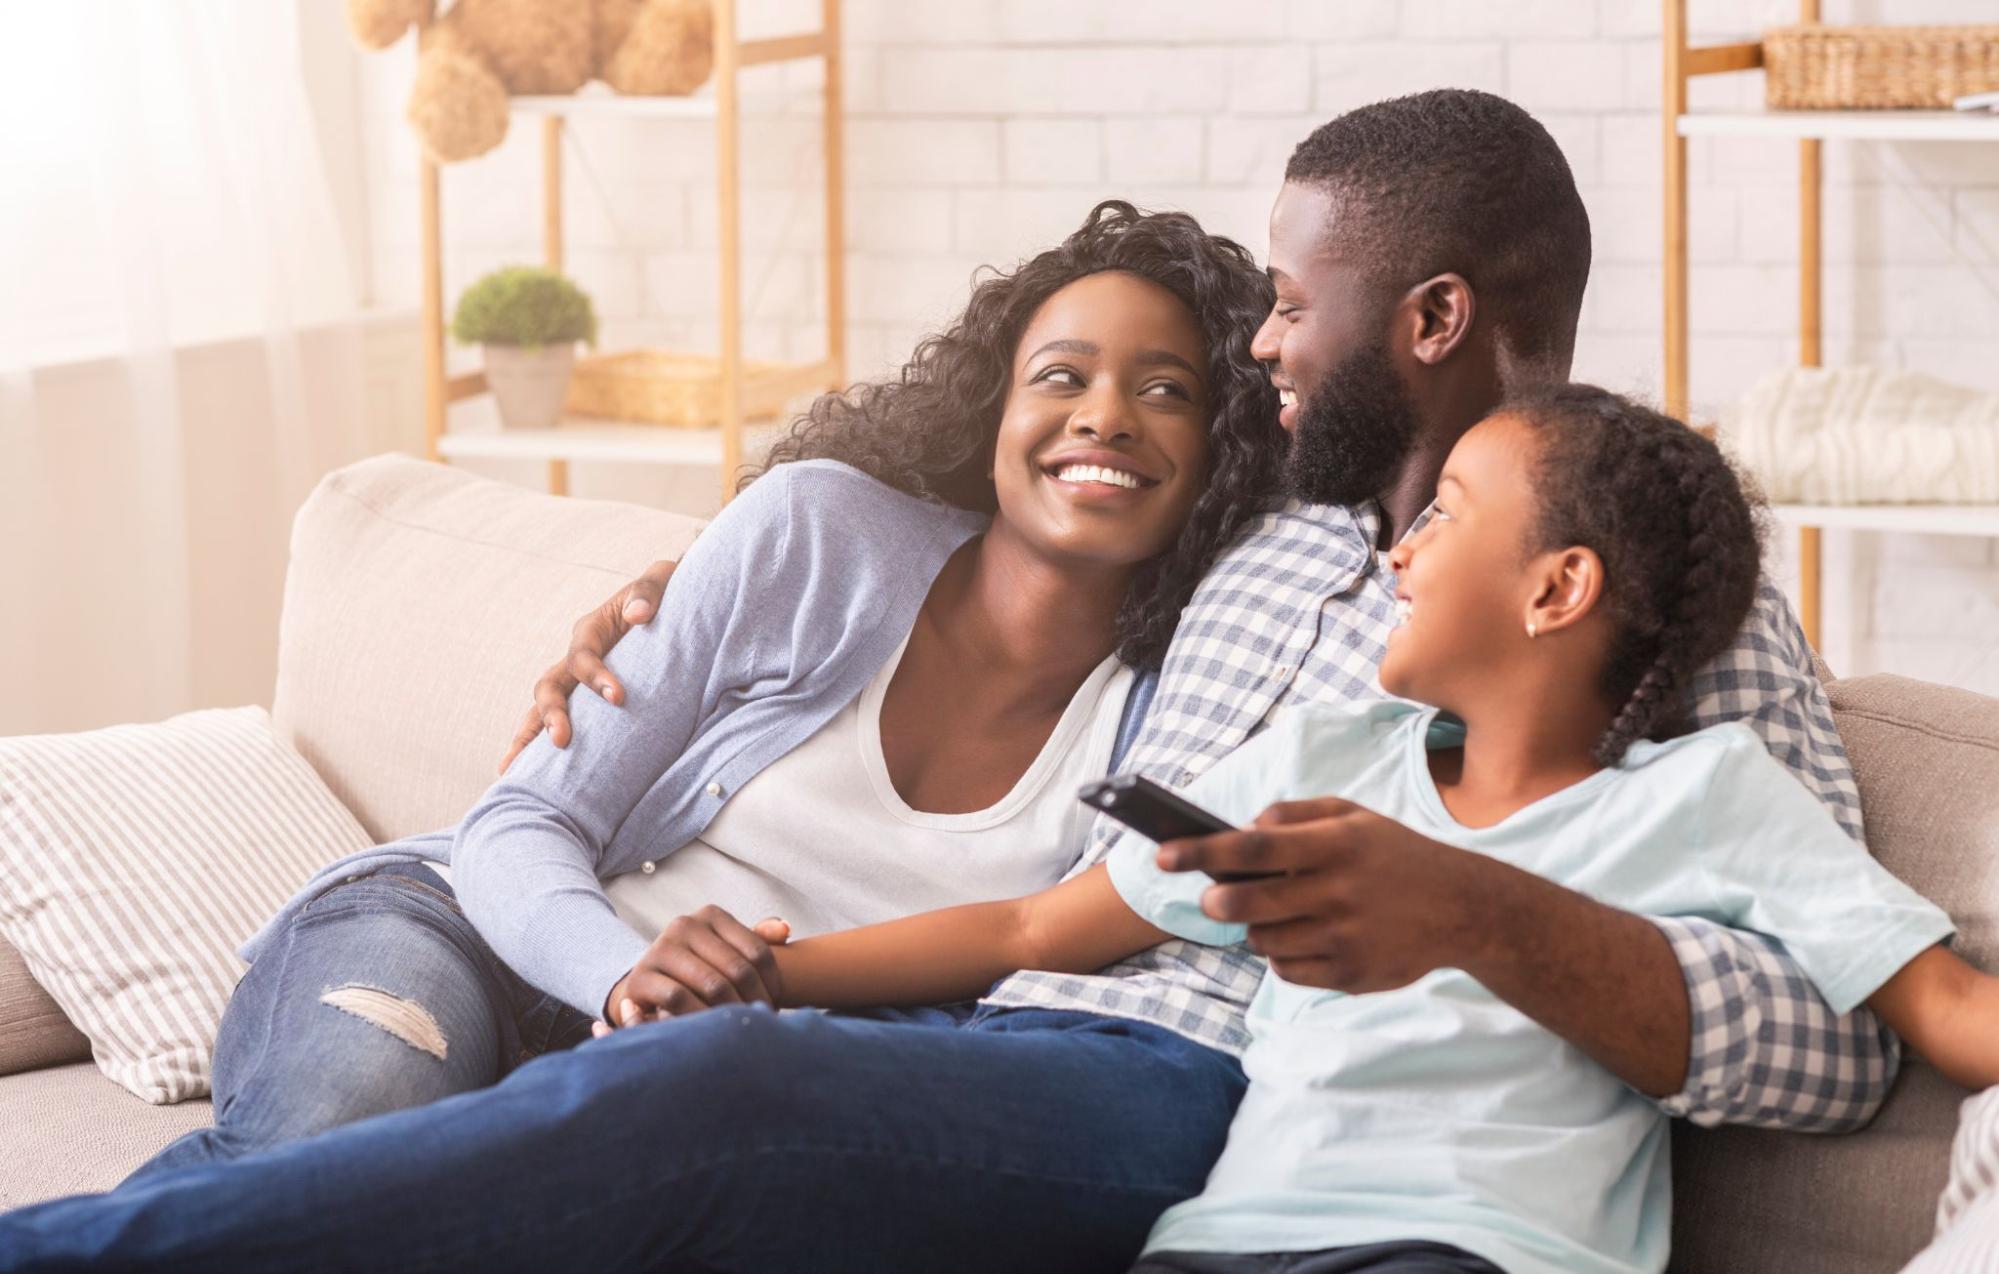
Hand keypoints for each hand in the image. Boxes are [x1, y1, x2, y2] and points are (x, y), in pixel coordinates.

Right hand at [499, 559, 676, 772]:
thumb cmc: (666, 594)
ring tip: (513, 771)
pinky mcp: (589, 703)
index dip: (596, 676)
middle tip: (561, 741)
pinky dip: (539, 747)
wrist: (675, 608)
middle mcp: (577, 658)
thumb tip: (638, 615)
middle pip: (549, 686)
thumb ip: (648, 592)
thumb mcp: (661, 580)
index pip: (582, 656)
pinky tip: (526, 776)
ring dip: (528, 737)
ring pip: (542, 710)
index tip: (618, 698)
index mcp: (591, 631)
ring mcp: (578, 683)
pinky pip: (559, 723)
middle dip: (551, 714)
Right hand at [594, 909, 790, 1034]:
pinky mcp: (641, 976)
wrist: (647, 987)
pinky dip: (700, 1016)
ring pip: (712, 984)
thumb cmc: (698, 970)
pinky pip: (679, 999)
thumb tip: (785, 929)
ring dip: (730, 1012)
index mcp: (711, 915)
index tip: (773, 1005)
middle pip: (737, 969)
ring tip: (740, 1029)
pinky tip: (710, 1029)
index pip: (757, 951)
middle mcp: (684, 924)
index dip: (772, 984)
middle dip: (753, 1001)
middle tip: (760, 1023)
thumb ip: (758, 940)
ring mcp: (660, 948)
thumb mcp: (727, 951)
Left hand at [1157, 798, 1500, 993]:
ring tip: (1279, 913)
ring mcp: (1345, 938)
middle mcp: (1339, 892)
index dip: (1201, 852)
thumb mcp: (1354, 816)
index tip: (1162, 854)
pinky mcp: (1350, 975)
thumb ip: (1295, 814)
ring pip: (1263, 941)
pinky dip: (1283, 956)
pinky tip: (1305, 938)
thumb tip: (1244, 829)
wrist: (1464, 909)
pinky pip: (1288, 971)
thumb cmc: (1395, 855)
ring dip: (1256, 928)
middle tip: (1213, 898)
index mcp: (1337, 845)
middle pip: (1248, 904)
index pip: (1253, 849)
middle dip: (1217, 901)